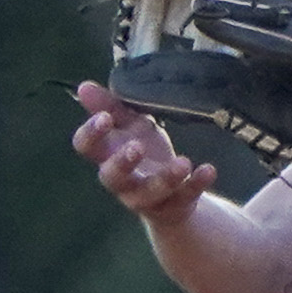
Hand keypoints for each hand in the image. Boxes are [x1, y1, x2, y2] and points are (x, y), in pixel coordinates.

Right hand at [73, 81, 218, 224]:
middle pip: (111, 176)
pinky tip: (208, 169)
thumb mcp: (131, 126)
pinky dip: (196, 184)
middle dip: (122, 163)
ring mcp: (147, 197)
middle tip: (137, 146)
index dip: (91, 134)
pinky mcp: (173, 206)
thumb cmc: (147, 153)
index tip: (104, 118)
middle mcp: (122, 181)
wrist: (173, 195)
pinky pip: (183, 198)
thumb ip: (110, 106)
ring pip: (149, 193)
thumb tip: (83, 86)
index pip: (85, 147)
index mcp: (107, 156)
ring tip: (183, 163)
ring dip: (165, 178)